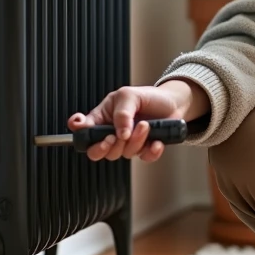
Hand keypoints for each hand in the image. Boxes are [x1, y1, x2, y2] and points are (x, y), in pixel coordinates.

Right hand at [67, 80, 203, 162]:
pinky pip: (143, 158)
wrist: (174, 103)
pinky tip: (157, 141)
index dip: (79, 134)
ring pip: (122, 154)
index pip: (83, 130)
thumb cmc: (148, 97)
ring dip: (135, 141)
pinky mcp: (144, 150)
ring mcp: (128, 143)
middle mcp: (112, 133)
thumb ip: (121, 113)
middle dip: (106, 147)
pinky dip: (151, 150)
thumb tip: (120, 134)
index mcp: (102, 118)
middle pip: (97, 152)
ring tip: (146, 125)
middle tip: (116, 137)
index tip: (86, 132)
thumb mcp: (130, 96)